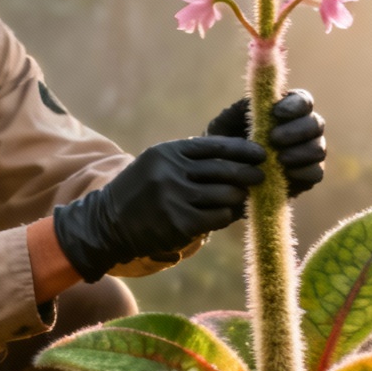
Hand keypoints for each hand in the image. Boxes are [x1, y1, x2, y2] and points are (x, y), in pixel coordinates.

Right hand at [51, 136, 265, 281]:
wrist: (109, 223)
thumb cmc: (142, 191)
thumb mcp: (160, 163)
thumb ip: (191, 158)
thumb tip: (236, 157)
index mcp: (169, 152)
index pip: (216, 146)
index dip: (243, 150)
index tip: (261, 153)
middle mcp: (172, 172)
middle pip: (225, 170)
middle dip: (248, 173)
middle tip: (262, 176)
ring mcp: (175, 198)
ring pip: (225, 195)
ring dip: (238, 197)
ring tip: (242, 197)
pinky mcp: (180, 224)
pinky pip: (217, 217)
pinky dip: (225, 216)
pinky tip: (225, 214)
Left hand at [205, 89, 326, 196]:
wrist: (223, 178)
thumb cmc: (226, 142)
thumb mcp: (225, 124)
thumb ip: (241, 108)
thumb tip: (256, 98)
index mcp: (288, 109)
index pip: (303, 100)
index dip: (295, 105)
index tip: (277, 113)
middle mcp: (303, 129)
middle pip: (316, 124)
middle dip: (297, 130)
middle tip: (274, 139)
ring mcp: (308, 153)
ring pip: (319, 148)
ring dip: (301, 152)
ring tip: (278, 159)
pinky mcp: (307, 176)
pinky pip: (316, 173)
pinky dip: (303, 172)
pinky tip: (285, 174)